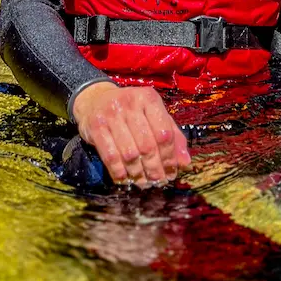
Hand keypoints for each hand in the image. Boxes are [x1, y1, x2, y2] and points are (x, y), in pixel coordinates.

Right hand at [72, 82, 191, 187]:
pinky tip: (125, 179)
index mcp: (148, 98)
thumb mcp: (153, 116)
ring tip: (144, 182)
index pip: (164, 133)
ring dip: (138, 173)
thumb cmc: (131, 111)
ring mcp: (111, 114)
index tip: (171, 172)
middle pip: (147, 145)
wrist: (94, 100)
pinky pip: (110, 156)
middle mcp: (130, 103)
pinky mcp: (95, 126)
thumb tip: (186, 163)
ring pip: (130, 153)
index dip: (170, 157)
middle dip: (155, 168)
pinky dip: (119, 172)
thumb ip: (172, 136)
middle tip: (158, 181)